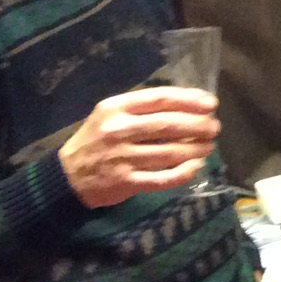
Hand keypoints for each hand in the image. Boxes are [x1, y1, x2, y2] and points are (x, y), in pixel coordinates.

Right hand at [59, 87, 219, 208]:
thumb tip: (185, 105)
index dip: (189, 100)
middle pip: (168, 125)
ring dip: (195, 149)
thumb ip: (140, 109)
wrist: (66, 176)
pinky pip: (162, 178)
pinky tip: (195, 167)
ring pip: (169, 152)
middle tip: (214, 128)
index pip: (160, 99)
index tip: (210, 104)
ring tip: (209, 146)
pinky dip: (183, 173)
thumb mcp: (109, 115)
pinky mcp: (126, 182)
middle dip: (198, 125)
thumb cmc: (94, 140)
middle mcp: (119, 130)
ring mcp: (123, 157)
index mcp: (116, 108)